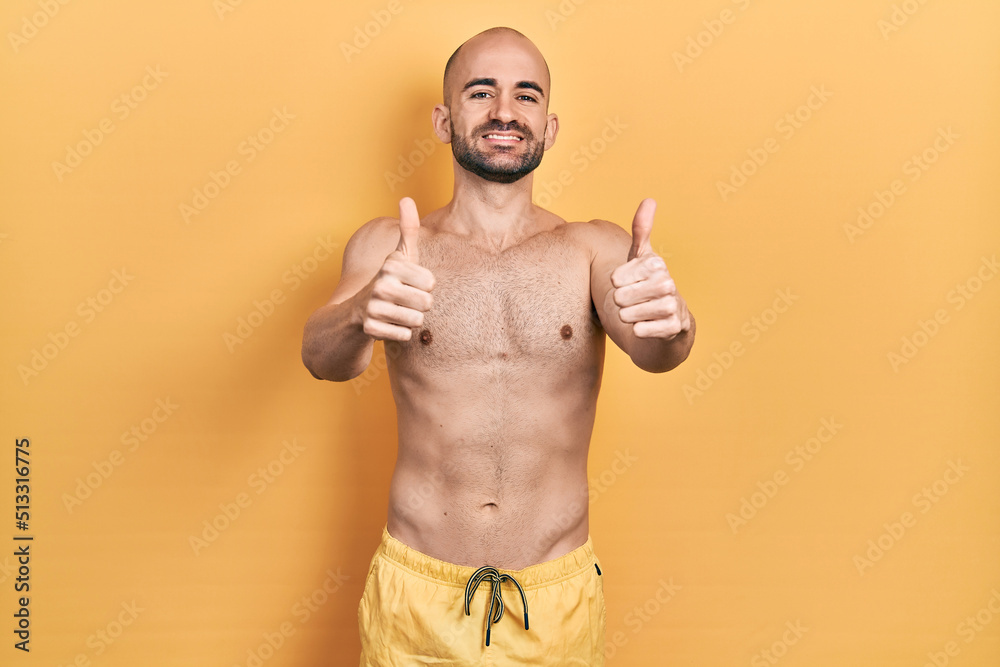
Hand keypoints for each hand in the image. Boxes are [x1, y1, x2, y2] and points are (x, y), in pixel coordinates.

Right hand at [359, 197, 435, 340]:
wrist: (355, 313)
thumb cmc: (389, 282)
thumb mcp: (400, 256)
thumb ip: (408, 229)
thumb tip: (406, 198)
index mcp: (392, 264)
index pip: (431, 283)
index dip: (424, 287)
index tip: (408, 284)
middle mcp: (381, 283)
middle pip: (427, 303)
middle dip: (419, 306)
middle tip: (403, 301)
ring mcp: (373, 306)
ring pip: (417, 321)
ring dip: (410, 321)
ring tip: (395, 313)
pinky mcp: (370, 329)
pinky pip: (404, 336)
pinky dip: (399, 335)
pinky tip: (387, 325)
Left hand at [609, 198, 690, 339]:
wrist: (669, 324)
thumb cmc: (648, 286)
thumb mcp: (642, 258)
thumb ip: (642, 230)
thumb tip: (649, 199)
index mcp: (656, 264)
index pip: (616, 277)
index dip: (617, 285)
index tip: (629, 284)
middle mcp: (667, 282)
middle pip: (619, 297)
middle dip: (621, 303)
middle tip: (633, 302)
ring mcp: (672, 306)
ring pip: (628, 315)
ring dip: (628, 317)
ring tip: (639, 314)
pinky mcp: (673, 328)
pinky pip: (640, 331)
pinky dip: (638, 331)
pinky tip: (647, 327)